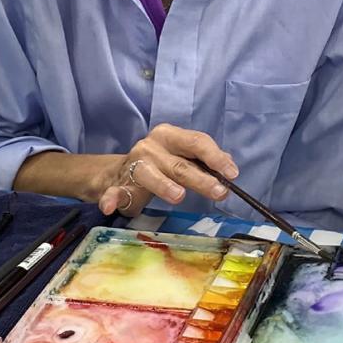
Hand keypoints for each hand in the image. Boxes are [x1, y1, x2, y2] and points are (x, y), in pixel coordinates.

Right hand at [98, 124, 238, 216]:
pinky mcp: (117, 186)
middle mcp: (150, 147)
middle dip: (201, 178)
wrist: (116, 174)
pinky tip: (110, 207)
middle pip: (179, 164)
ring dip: (164, 185)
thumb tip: (229, 166)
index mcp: (169, 136)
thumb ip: (204, 160)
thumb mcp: (182, 156)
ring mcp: (133, 166)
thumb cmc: (159, 163)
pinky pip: (114, 192)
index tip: (232, 174)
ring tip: (179, 196)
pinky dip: (111, 199)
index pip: (196, 142)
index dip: (215, 157)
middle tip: (219, 191)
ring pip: (150, 175)